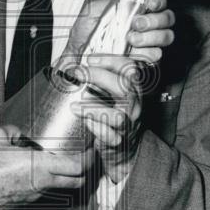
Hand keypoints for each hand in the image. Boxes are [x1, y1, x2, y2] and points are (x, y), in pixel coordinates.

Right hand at [0, 125, 92, 209]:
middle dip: (85, 169)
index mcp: (40, 166)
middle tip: (82, 156)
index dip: (89, 156)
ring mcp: (35, 196)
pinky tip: (37, 173)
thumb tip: (18, 133)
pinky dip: (48, 183)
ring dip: (66, 177)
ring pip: (62, 189)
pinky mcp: (26, 203)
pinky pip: (45, 193)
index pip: (78, 165)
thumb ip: (13, 131)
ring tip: (60, 163)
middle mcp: (42, 184)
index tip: (91, 147)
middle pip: (78, 181)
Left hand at [66, 0, 174, 62]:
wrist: (75, 54)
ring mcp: (147, 44)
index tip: (150, 3)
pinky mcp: (144, 61)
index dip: (159, 2)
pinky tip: (129, 53)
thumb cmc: (84, 34)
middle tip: (136, 24)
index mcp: (137, 12)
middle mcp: (146, 28)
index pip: (159, 3)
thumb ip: (112, 2)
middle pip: (167, 20)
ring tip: (130, 39)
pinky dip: (142, 54)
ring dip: (149, 38)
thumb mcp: (94, 11)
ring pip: (165, 38)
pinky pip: (154, 58)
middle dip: (154, 20)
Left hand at [71, 55, 142, 182]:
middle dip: (99, 77)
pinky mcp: (117, 142)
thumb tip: (79, 63)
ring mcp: (127, 125)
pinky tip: (85, 122)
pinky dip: (95, 128)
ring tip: (75, 105)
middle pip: (125, 88)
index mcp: (133, 90)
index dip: (111, 61)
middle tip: (78, 73)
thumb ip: (101, 79)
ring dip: (93, 108)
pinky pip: (108, 136)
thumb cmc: (113, 117)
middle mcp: (134, 107)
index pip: (130, 69)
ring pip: (117, 116)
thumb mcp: (112, 94)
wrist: (124, 150)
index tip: (90, 59)